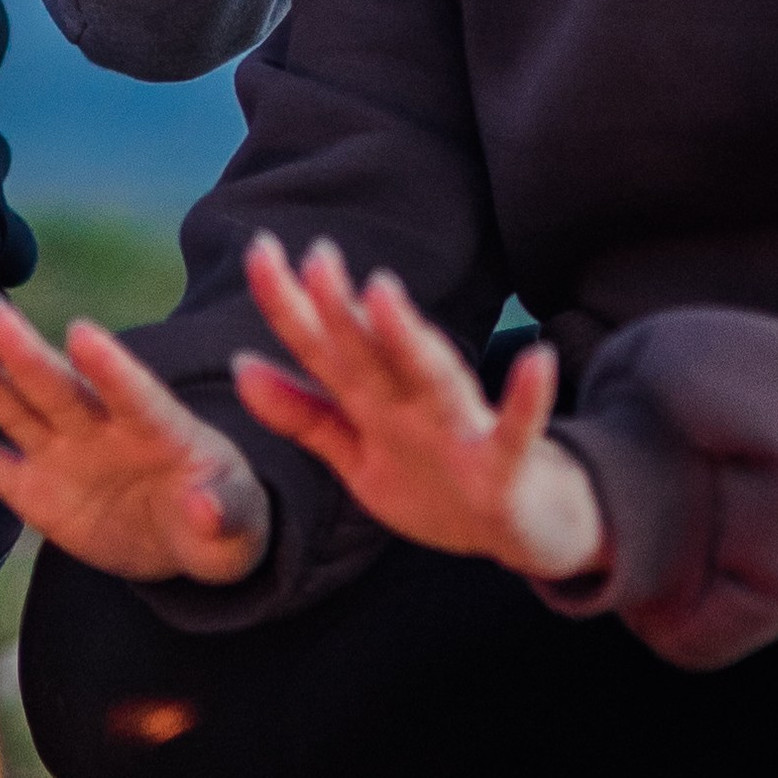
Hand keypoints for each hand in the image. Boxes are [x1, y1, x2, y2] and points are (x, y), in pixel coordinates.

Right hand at [0, 294, 270, 584]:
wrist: (186, 537)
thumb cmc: (222, 523)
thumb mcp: (236, 529)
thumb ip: (222, 515)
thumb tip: (201, 507)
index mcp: (162, 430)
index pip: (135, 394)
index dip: (110, 367)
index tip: (80, 333)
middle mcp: (103, 429)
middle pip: (60, 388)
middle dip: (26, 354)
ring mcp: (63, 452)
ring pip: (15, 407)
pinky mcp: (32, 487)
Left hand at [232, 234, 606, 578]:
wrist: (524, 528)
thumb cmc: (433, 480)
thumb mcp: (358, 455)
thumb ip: (304, 415)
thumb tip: (239, 366)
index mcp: (373, 402)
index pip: (320, 347)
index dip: (286, 304)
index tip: (257, 248)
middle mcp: (411, 403)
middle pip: (367, 353)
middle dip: (336, 308)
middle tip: (315, 254)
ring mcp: (457, 430)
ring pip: (429, 378)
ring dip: (406, 337)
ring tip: (381, 291)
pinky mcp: (503, 465)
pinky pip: (515, 432)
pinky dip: (526, 398)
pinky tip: (537, 360)